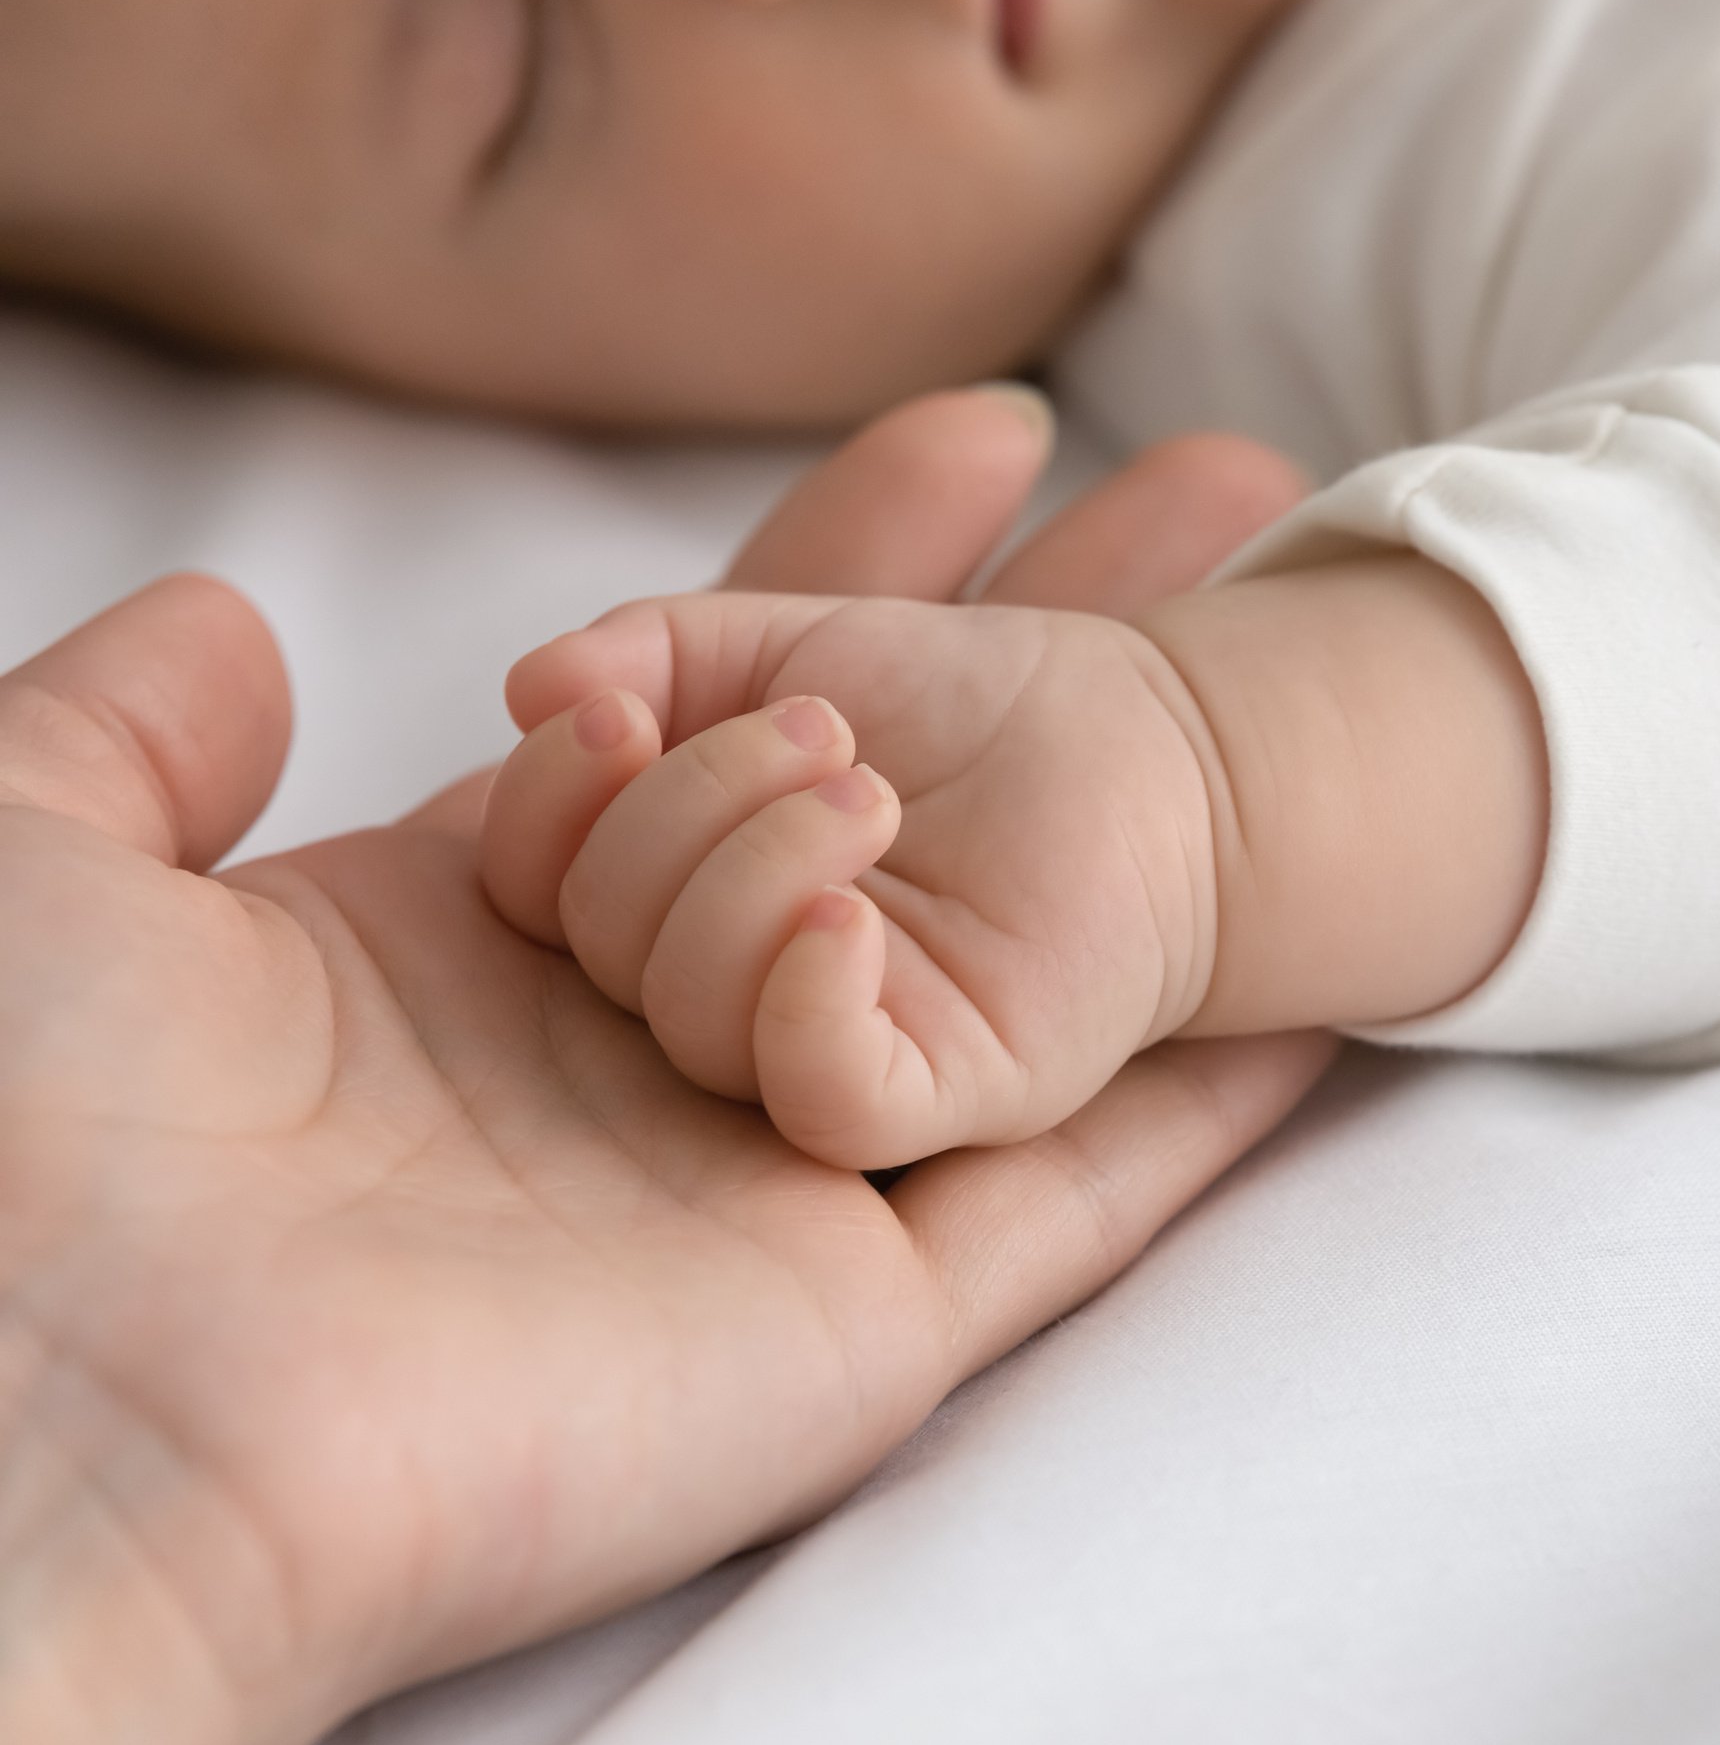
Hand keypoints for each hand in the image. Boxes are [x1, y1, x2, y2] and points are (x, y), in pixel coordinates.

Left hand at [0, 401, 1323, 1744]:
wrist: (78, 1425)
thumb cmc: (35, 1133)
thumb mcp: (32, 852)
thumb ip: (132, 725)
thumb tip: (241, 624)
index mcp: (489, 932)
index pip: (733, 710)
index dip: (865, 563)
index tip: (985, 447)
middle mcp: (654, 1043)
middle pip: (918, 805)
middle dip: (1061, 644)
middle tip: (1215, 503)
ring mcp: (774, 1177)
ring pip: (1020, 971)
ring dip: (1167, 824)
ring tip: (1302, 651)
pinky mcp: (864, 1307)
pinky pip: (1077, 1177)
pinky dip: (1213, 1088)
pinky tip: (1327, 968)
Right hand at [480, 586, 1221, 1171]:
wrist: (1157, 747)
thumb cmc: (968, 707)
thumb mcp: (781, 646)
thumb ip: (656, 652)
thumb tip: (538, 683)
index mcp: (664, 898)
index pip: (536, 875)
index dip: (555, 786)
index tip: (621, 702)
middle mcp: (724, 990)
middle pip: (606, 940)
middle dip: (689, 805)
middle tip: (821, 725)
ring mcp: (822, 1050)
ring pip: (698, 1014)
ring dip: (757, 869)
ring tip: (867, 785)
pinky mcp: (939, 1095)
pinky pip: (829, 1097)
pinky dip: (812, 1007)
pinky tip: (843, 916)